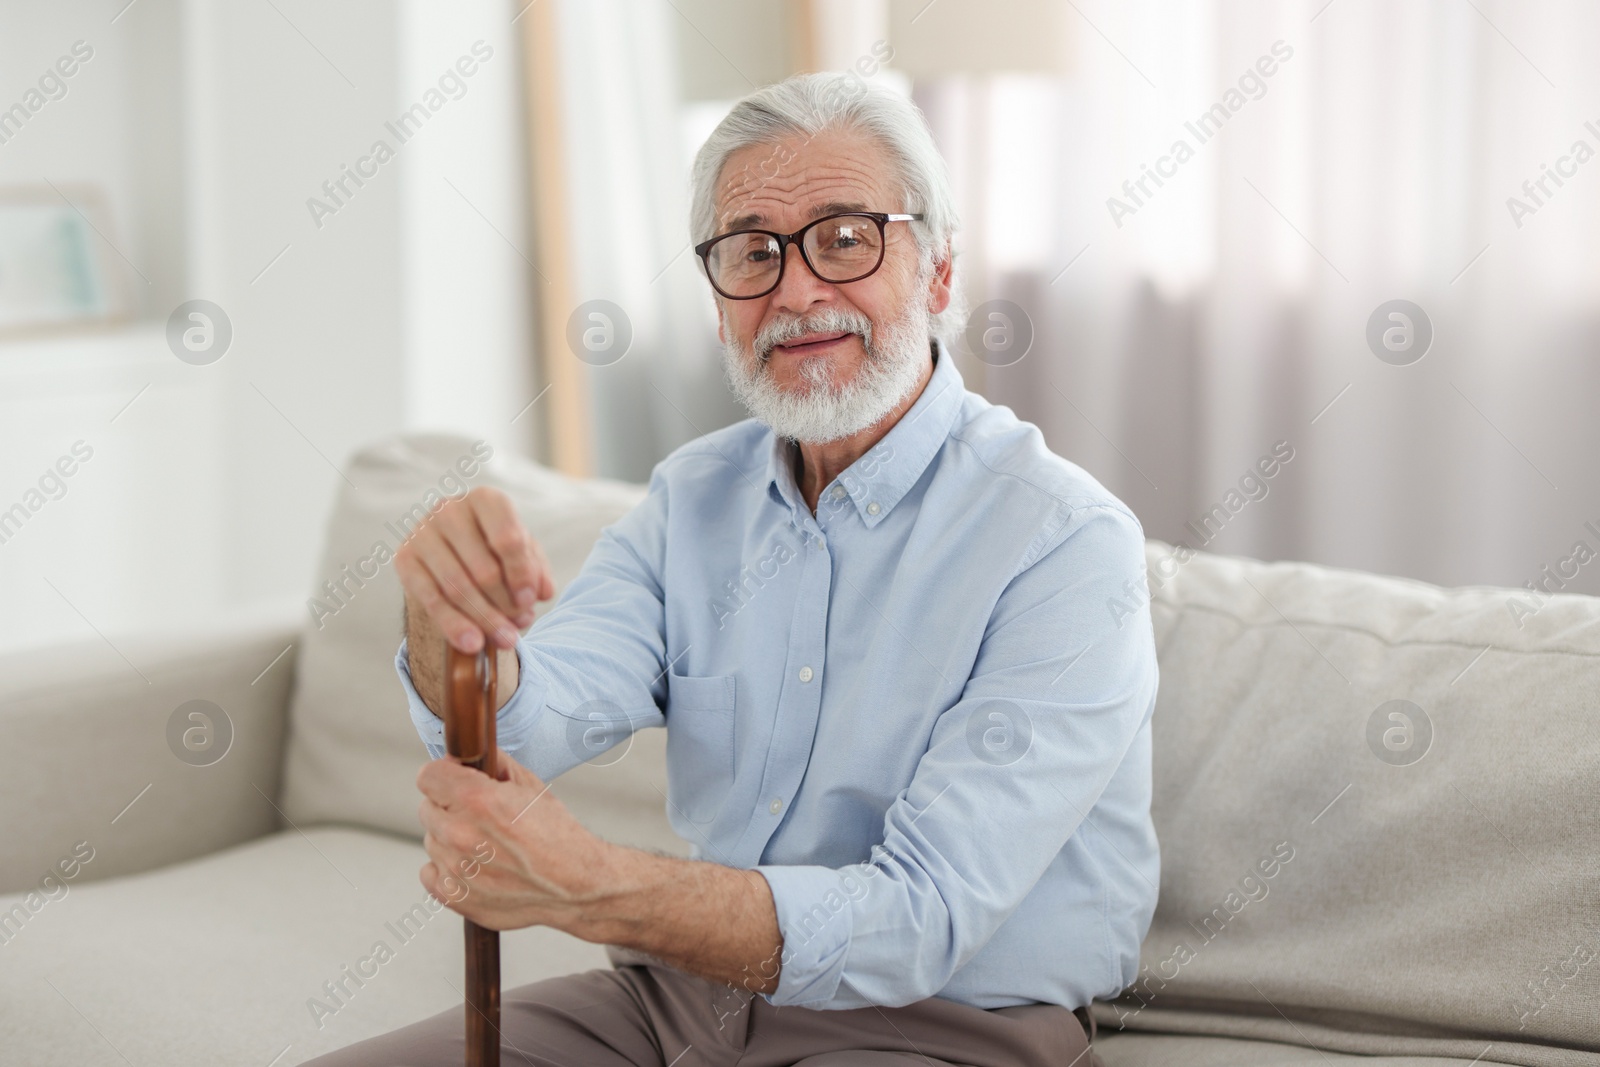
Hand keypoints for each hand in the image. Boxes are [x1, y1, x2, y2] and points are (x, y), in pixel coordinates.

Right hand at [394, 486, 554, 652]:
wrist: (453, 553)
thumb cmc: (495, 551)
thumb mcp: (523, 556)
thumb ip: (537, 571)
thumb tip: (543, 592)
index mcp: (486, 500)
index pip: (507, 538)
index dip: (521, 574)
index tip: (530, 601)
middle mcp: (450, 510)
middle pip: (483, 569)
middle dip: (505, 604)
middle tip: (519, 625)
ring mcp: (422, 532)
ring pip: (457, 587)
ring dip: (484, 619)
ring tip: (505, 640)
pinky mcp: (404, 558)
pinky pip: (430, 598)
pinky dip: (453, 625)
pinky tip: (472, 643)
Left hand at [416, 755, 609, 932]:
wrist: (574, 885)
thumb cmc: (557, 836)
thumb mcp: (531, 786)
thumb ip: (495, 764)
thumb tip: (469, 754)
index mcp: (477, 800)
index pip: (427, 776)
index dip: (444, 775)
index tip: (455, 781)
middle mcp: (460, 834)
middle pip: (427, 808)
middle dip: (449, 807)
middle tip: (479, 816)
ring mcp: (455, 869)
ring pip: (432, 840)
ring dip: (451, 839)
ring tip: (485, 845)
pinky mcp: (455, 896)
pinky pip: (429, 872)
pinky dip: (447, 869)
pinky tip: (474, 866)